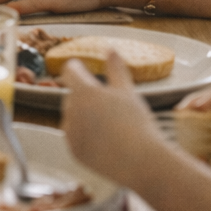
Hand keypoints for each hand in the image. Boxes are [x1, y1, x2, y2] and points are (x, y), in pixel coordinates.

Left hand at [60, 53, 164, 180]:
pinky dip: (85, 135)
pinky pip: (75, 136)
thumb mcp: (127, 91)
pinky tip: (106, 140)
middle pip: (73, 95)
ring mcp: (70, 131)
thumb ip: (115, 69)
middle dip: (86, 96)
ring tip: (111, 125)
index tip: (84, 69)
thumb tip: (110, 50)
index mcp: (83, 91)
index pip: (70, 70)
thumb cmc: (136, 123)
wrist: (140, 161)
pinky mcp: (73, 150)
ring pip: (73, 116)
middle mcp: (70, 109)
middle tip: (110, 105)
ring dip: (85, 116)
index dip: (77, 68)